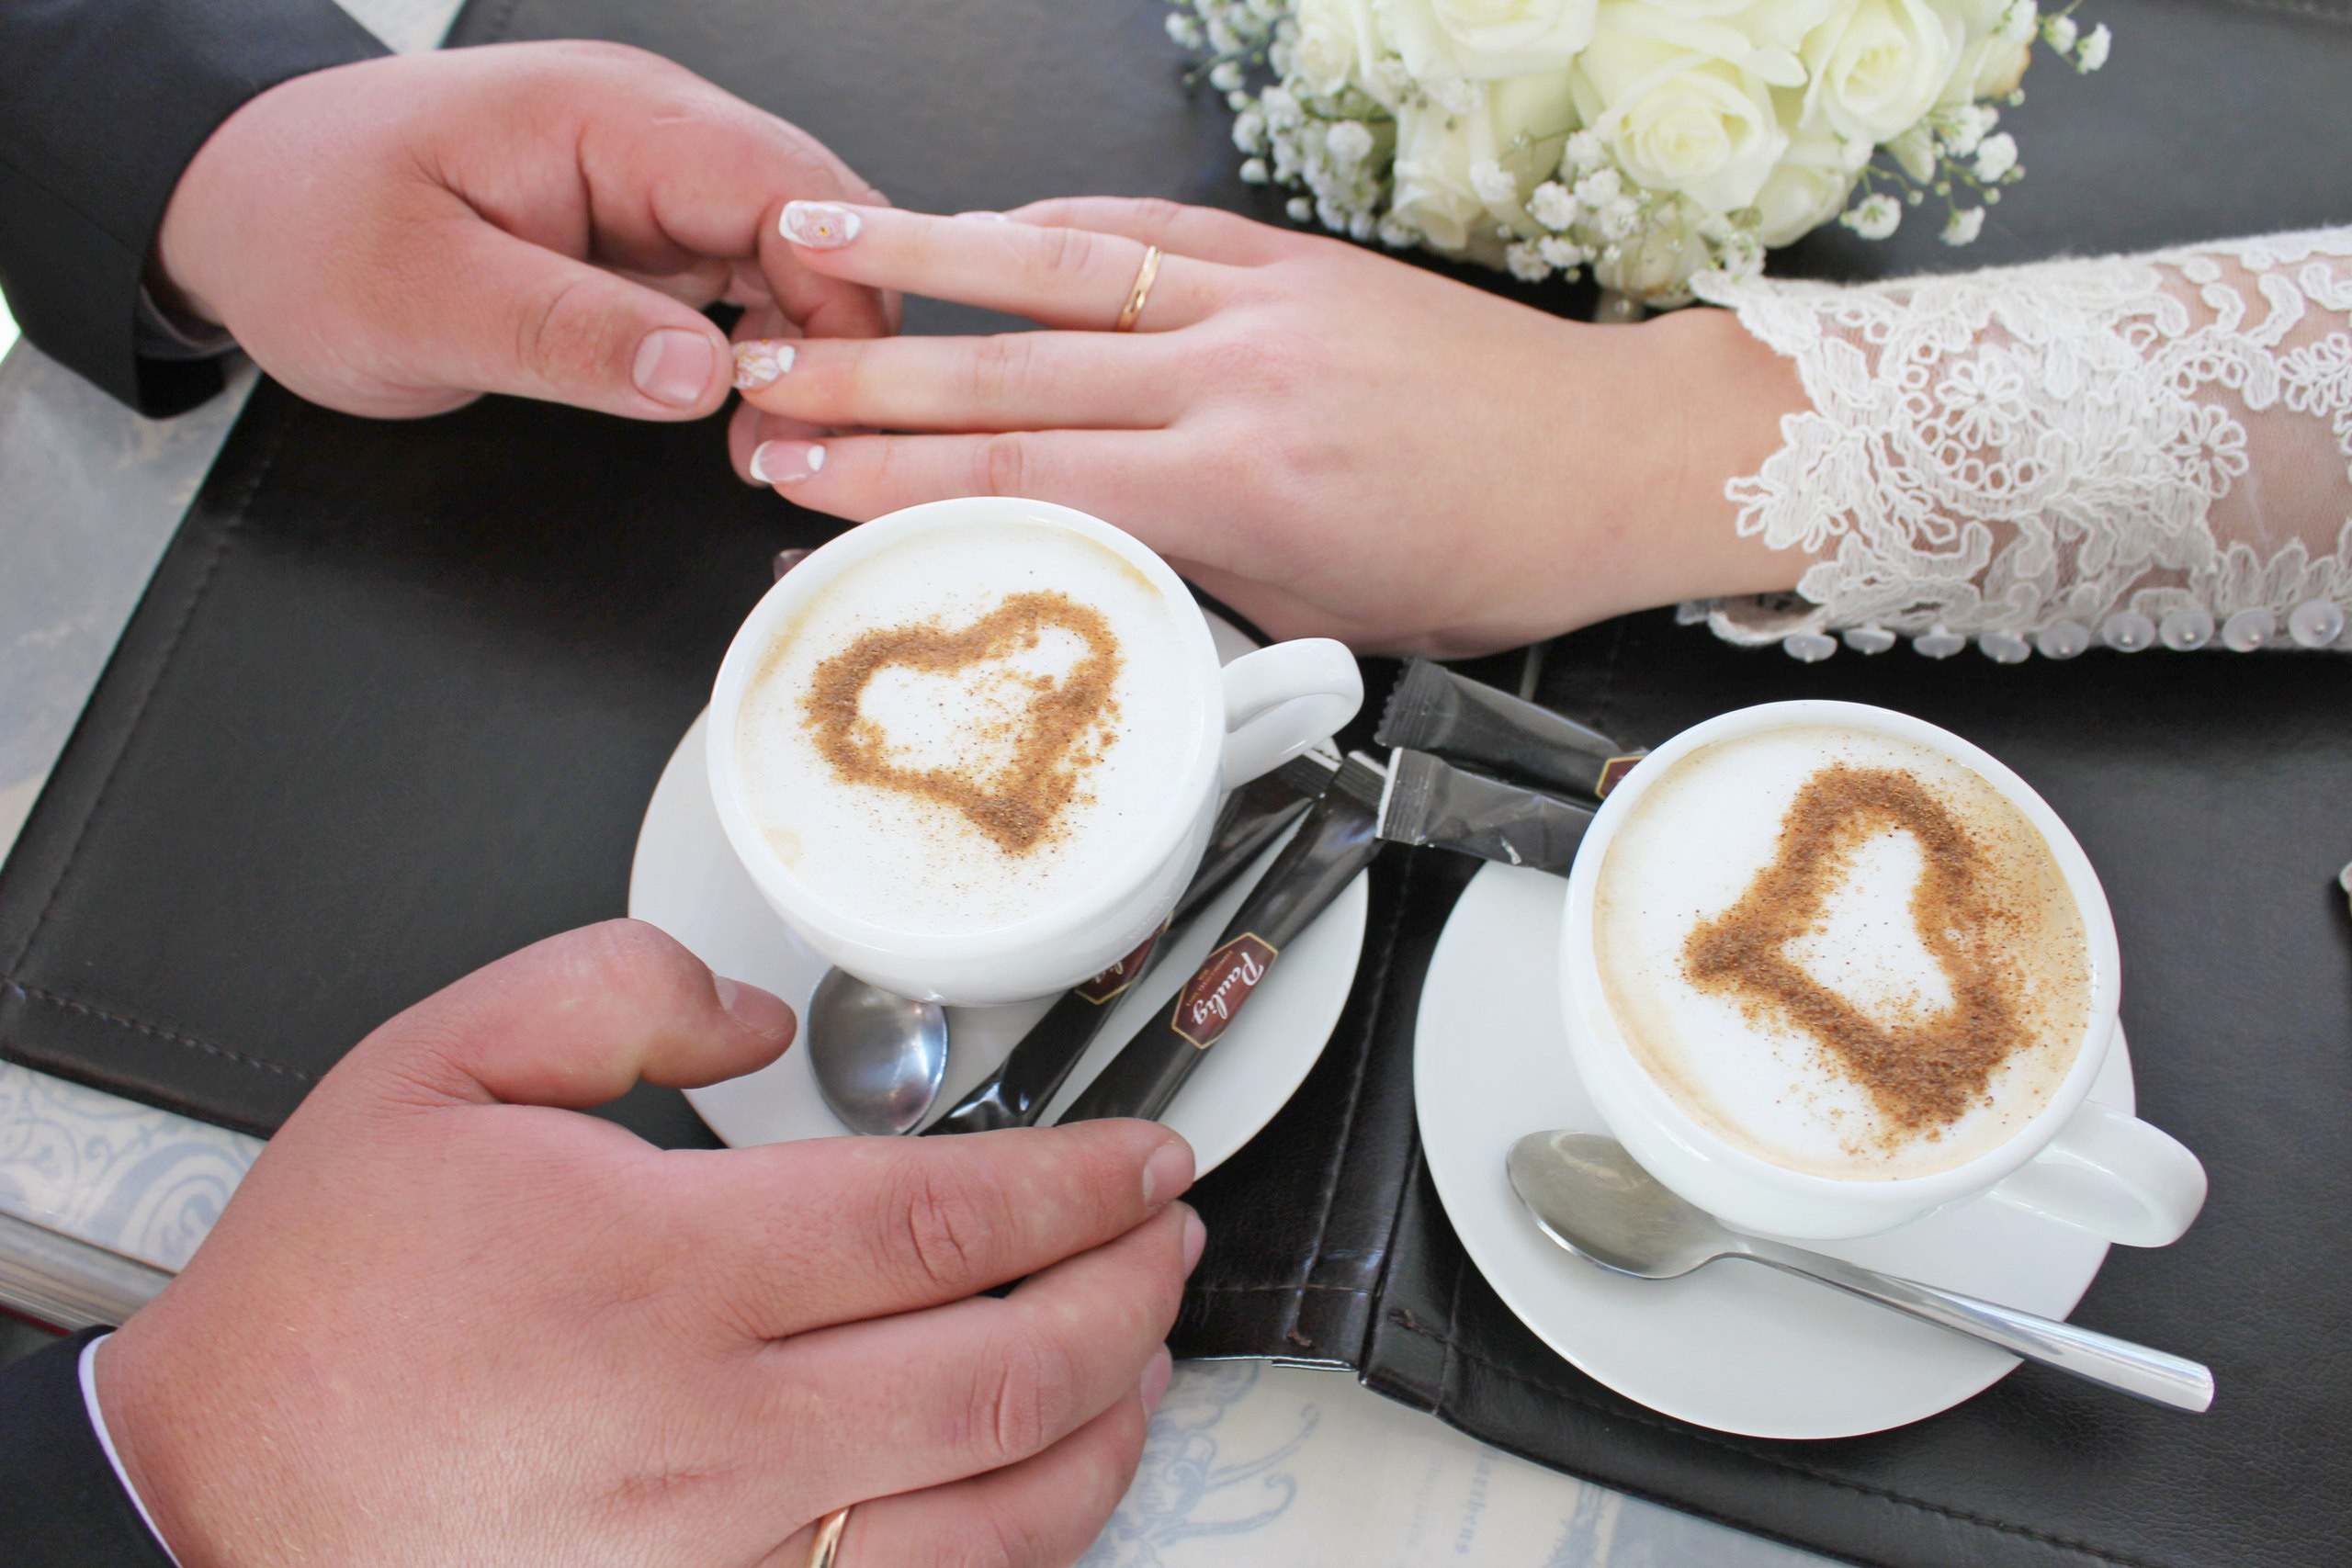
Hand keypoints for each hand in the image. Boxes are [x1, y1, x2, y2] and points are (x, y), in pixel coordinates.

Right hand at [97, 920, 1199, 1566]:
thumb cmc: (322, 1310)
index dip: (1084, 1181)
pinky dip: (1025, 1544)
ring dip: (1109, 1422)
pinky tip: (1051, 1486)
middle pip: (1011, 1368)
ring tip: (1147, 1346)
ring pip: (1000, 1512)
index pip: (948, 1219)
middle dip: (1132, 1290)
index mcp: (665, 1270)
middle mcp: (716, 1429)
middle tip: (1172, 1233)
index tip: (1145, 1157)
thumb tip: (761, 1011)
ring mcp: (723, 1557)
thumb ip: (612, 990)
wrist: (208, 1506)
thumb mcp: (430, 1068)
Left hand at [153, 43, 895, 420]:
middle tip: (811, 448)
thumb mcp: (419, 300)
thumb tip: (705, 379)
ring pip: (796, 261)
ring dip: (808, 356)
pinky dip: (766, 355)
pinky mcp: (642, 230)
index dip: (840, 296)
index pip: (786, 190)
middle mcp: (649, 133)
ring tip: (771, 449)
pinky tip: (746, 419)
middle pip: (819, 224)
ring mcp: (651, 181)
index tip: (832, 404)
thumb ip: (568, 336)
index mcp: (608, 118)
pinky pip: (747, 282)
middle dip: (842, 338)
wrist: (233, 200)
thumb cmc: (304, 227)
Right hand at [732, 199, 1810, 655]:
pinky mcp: (1292, 259)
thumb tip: (1077, 557)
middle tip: (754, 376)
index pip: (1021, 479)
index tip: (794, 472)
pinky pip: (1148, 230)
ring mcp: (1261, 305)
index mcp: (1241, 493)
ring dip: (921, 257)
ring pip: (1056, 274)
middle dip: (861, 375)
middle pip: (1005, 374)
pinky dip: (1054, 226)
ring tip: (811, 242)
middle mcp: (1236, 382)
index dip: (888, 478)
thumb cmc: (1486, 559)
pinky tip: (983, 227)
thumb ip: (1187, 579)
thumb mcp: (1323, 618)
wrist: (1611, 460)